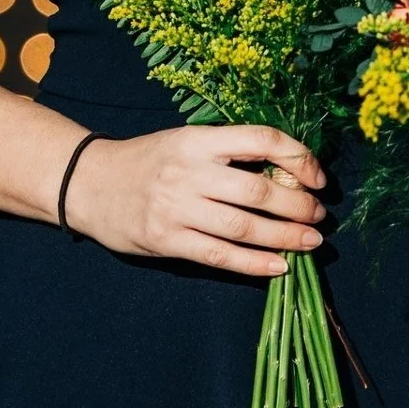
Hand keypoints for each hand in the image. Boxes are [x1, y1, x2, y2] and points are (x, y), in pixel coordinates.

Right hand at [64, 124, 327, 277]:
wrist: (89, 182)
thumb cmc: (149, 160)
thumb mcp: (187, 141)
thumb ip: (230, 153)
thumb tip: (289, 172)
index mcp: (200, 139)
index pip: (262, 140)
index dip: (299, 157)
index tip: (318, 177)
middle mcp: (190, 171)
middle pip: (259, 190)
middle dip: (298, 205)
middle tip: (319, 215)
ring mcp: (177, 208)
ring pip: (243, 227)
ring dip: (284, 237)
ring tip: (311, 242)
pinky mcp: (166, 240)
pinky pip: (219, 256)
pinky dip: (254, 264)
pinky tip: (279, 267)